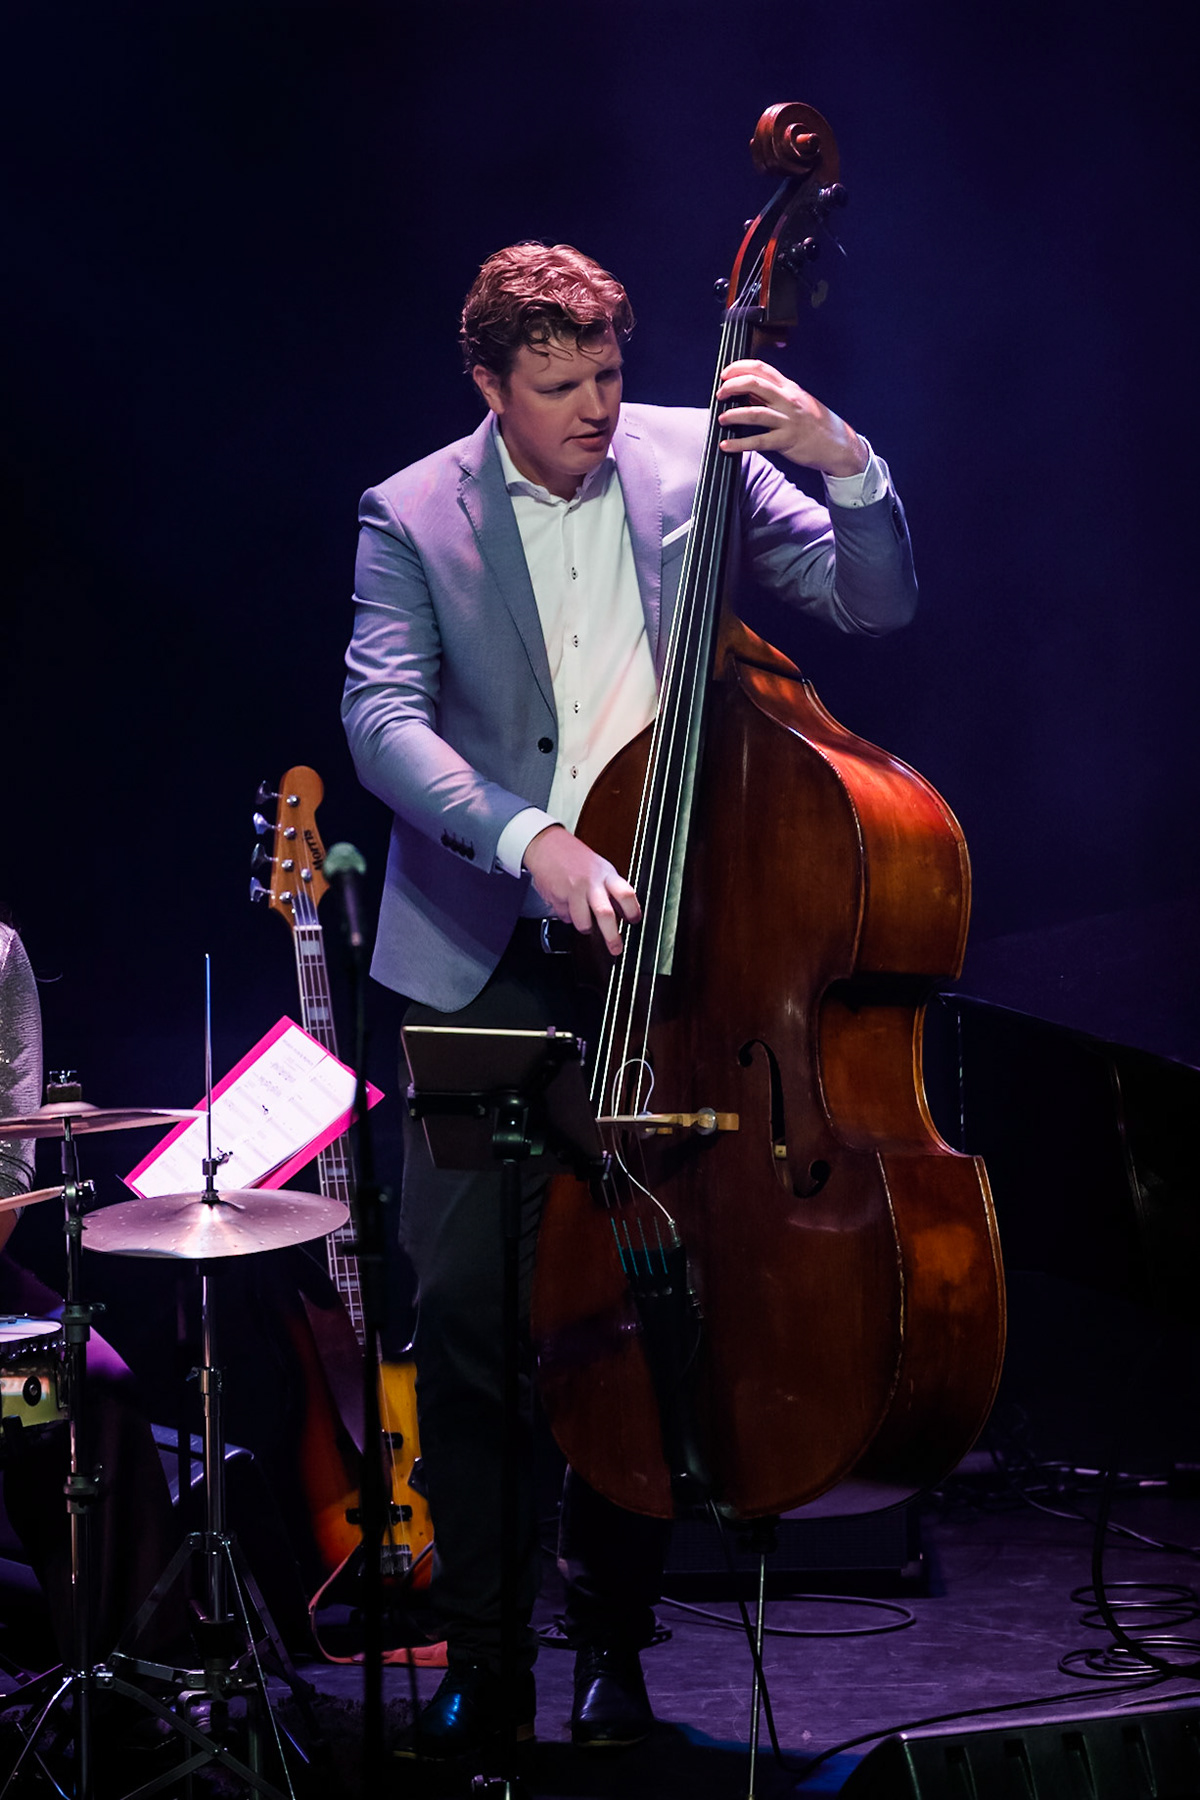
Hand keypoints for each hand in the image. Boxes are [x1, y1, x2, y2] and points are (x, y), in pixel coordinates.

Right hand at [522, 825, 639, 955]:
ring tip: (586, 922)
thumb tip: (626, 912)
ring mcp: (573, 891)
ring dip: (585, 927)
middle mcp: (590, 883)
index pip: (625, 893)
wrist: (546, 845)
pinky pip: (565, 917)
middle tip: (616, 948)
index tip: (634, 920)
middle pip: (605, 914)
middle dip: (612, 936)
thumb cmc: (576, 858)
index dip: (633, 910)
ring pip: (583, 922)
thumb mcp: (601, 868)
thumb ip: (612, 888)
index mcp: (606, 874)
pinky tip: (567, 903)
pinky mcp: (556, 898)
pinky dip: (568, 916)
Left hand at [716, 358, 866, 477]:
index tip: (725, 374)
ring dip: (733, 415)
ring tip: (722, 419)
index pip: (761, 368)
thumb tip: (747, 394)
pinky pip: (758, 441)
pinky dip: (739, 444)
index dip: (739, 367)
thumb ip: (774, 396)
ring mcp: (787, 421)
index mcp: (789, 388)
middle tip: (720, 394)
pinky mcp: (786, 441)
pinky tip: (726, 445)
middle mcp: (788, 400)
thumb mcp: (797, 402)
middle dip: (732, 386)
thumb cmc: (816, 423)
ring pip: (754, 413)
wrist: (838, 445)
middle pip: (755, 384)